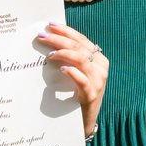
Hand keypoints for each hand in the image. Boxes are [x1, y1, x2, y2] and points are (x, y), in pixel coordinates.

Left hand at [37, 21, 107, 136]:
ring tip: (49, 53)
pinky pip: (82, 80)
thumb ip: (71, 59)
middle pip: (79, 47)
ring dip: (64, 53)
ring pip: (82, 60)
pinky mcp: (92, 95)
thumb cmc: (78, 95)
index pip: (81, 40)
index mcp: (99, 59)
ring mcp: (98, 81)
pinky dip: (72, 72)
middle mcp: (101, 67)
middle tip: (43, 36)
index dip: (66, 31)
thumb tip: (52, 41)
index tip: (50, 25)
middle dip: (60, 39)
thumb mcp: (79, 74)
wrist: (85, 121)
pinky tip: (61, 69)